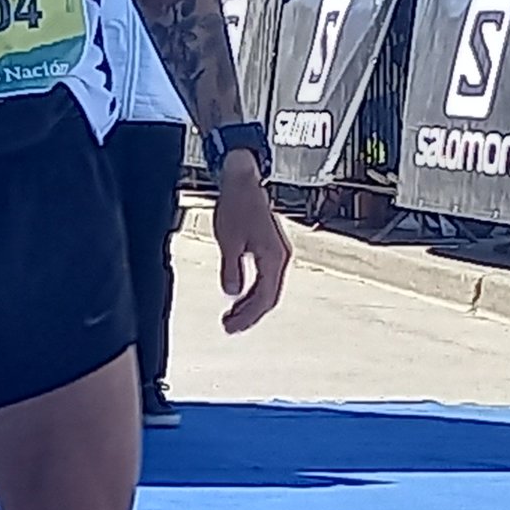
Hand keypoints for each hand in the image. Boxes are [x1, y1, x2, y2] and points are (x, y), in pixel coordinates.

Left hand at [208, 151, 288, 332]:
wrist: (244, 182)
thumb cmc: (236, 207)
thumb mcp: (229, 240)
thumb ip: (232, 269)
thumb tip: (232, 294)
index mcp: (274, 257)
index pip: (264, 298)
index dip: (247, 316)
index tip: (230, 327)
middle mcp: (281, 258)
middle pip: (269, 297)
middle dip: (249, 315)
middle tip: (228, 328)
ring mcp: (278, 254)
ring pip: (268, 289)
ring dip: (250, 305)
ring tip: (231, 317)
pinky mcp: (271, 250)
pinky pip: (266, 278)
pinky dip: (253, 291)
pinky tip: (239, 298)